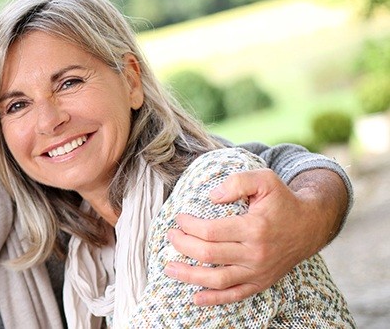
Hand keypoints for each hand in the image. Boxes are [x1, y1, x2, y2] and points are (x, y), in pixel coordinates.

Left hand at [163, 168, 344, 305]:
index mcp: (254, 228)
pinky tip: (195, 298)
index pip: (210, 231)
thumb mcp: (265, 180)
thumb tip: (212, 197)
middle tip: (171, 236)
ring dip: (189, 275)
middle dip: (183, 245)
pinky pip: (235, 295)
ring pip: (217, 280)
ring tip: (170, 268)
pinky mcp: (261, 282)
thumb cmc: (282, 201)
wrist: (310, 225)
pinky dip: (214, 299)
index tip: (179, 218)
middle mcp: (256, 253)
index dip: (189, 225)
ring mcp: (258, 271)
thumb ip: (237, 182)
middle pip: (208, 255)